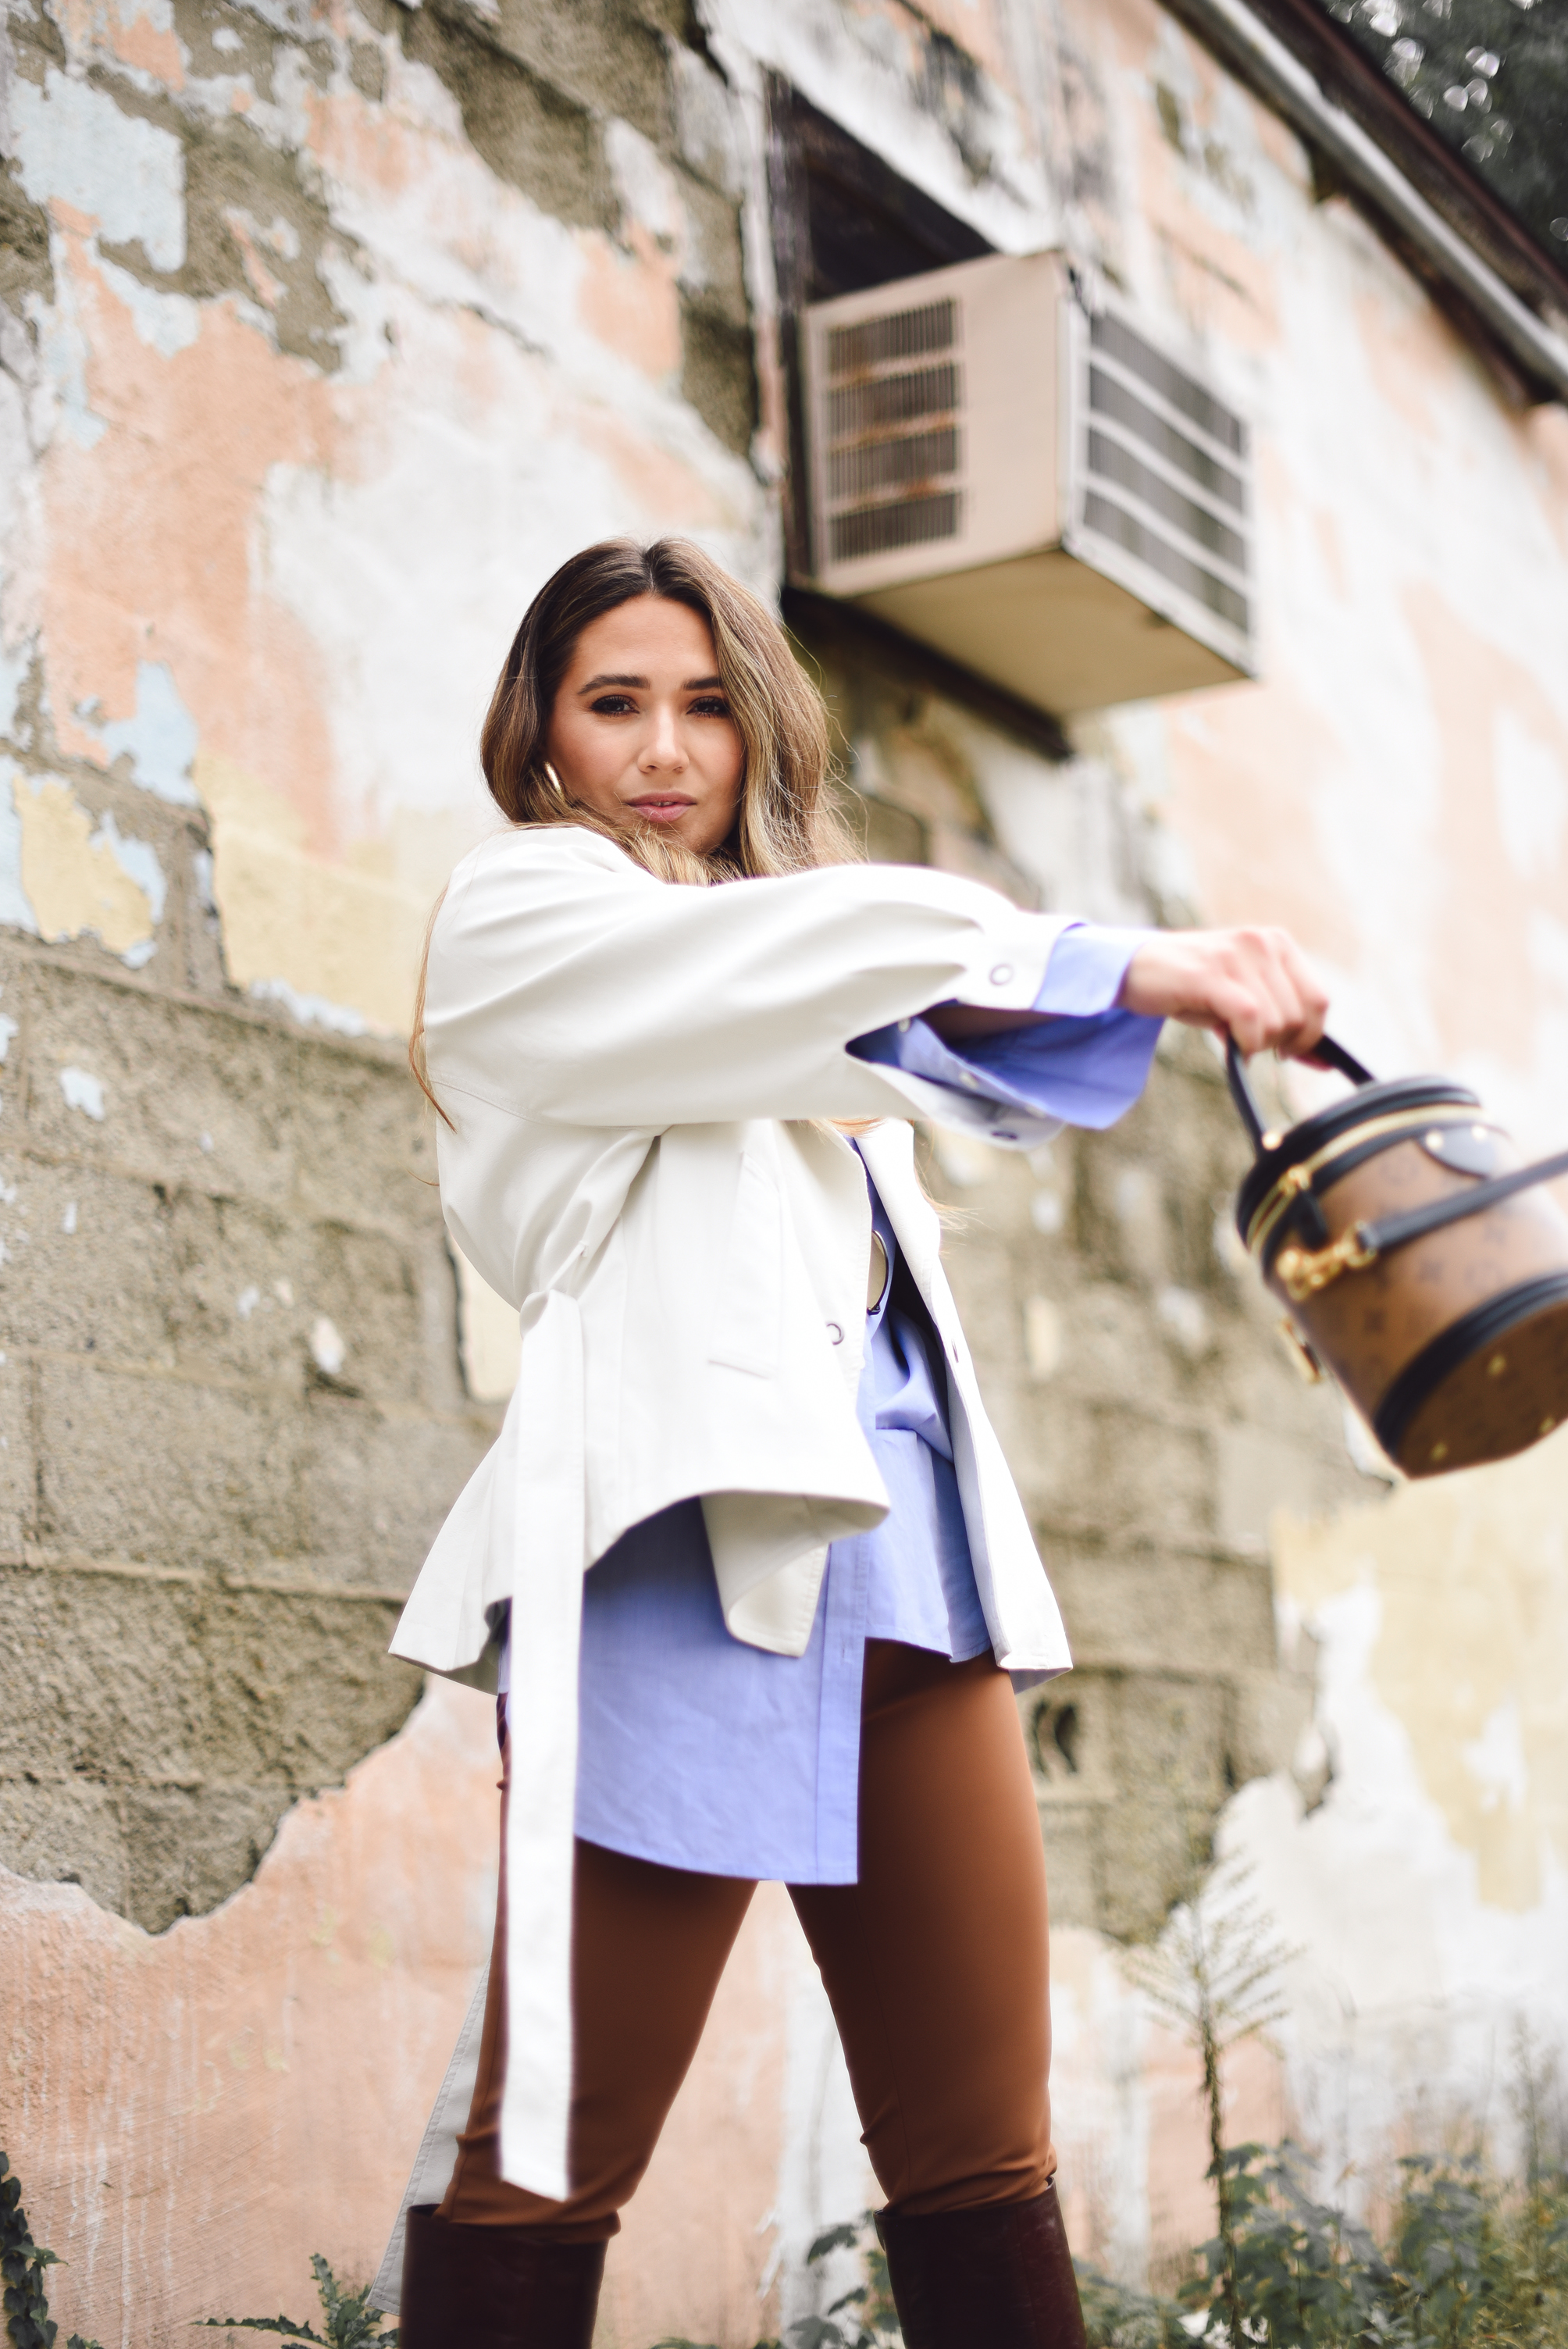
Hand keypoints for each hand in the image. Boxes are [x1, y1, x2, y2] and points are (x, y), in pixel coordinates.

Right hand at [1118, 926, 1327, 1058]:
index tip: (1288, 1052)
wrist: (1134, 969)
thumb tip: (1324, 1061)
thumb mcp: (1244, 998)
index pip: (1318, 1000)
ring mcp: (1236, 955)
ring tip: (1232, 1038)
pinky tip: (1231, 1046)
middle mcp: (1262, 943)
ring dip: (1257, 1043)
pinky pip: (1250, 1018)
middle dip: (1279, 1043)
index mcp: (1277, 943)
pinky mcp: (1210, 973)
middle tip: (1250, 1045)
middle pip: (1298, 1016)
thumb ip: (1283, 1022)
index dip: (1309, 1036)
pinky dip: (1246, 1042)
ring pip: (1275, 1021)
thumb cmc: (1193, 988)